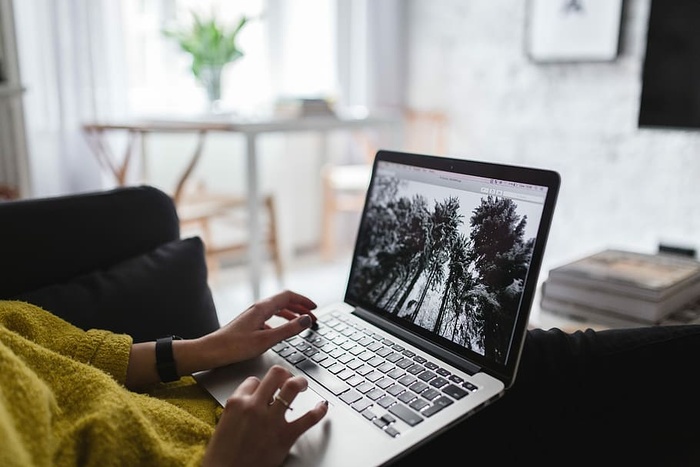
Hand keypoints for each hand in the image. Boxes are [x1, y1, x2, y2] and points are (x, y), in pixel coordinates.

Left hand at [125, 290, 317, 388]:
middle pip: (283, 302)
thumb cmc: (234, 347)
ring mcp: (252, 317)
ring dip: (291, 315)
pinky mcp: (249, 325)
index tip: (315, 307)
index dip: (303, 300)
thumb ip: (288, 329)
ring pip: (276, 310)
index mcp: (262, 308)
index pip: (288, 296)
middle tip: (313, 316)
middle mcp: (257, 309)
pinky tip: (281, 332)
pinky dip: (280, 323)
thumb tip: (307, 319)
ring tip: (301, 322)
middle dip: (300, 307)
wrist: (210, 352)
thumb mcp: (266, 340)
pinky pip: (269, 319)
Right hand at [202, 365, 328, 466]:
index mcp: (236, 402)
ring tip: (303, 385)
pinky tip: (322, 407)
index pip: (254, 381)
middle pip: (275, 374)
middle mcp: (254, 406)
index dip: (261, 385)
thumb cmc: (222, 456)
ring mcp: (271, 419)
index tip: (265, 390)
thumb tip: (254, 404)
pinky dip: (319, 411)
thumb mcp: (224, 424)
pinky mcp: (285, 436)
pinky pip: (308, 418)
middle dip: (284, 374)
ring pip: (291, 387)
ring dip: (300, 383)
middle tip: (288, 379)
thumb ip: (240, 410)